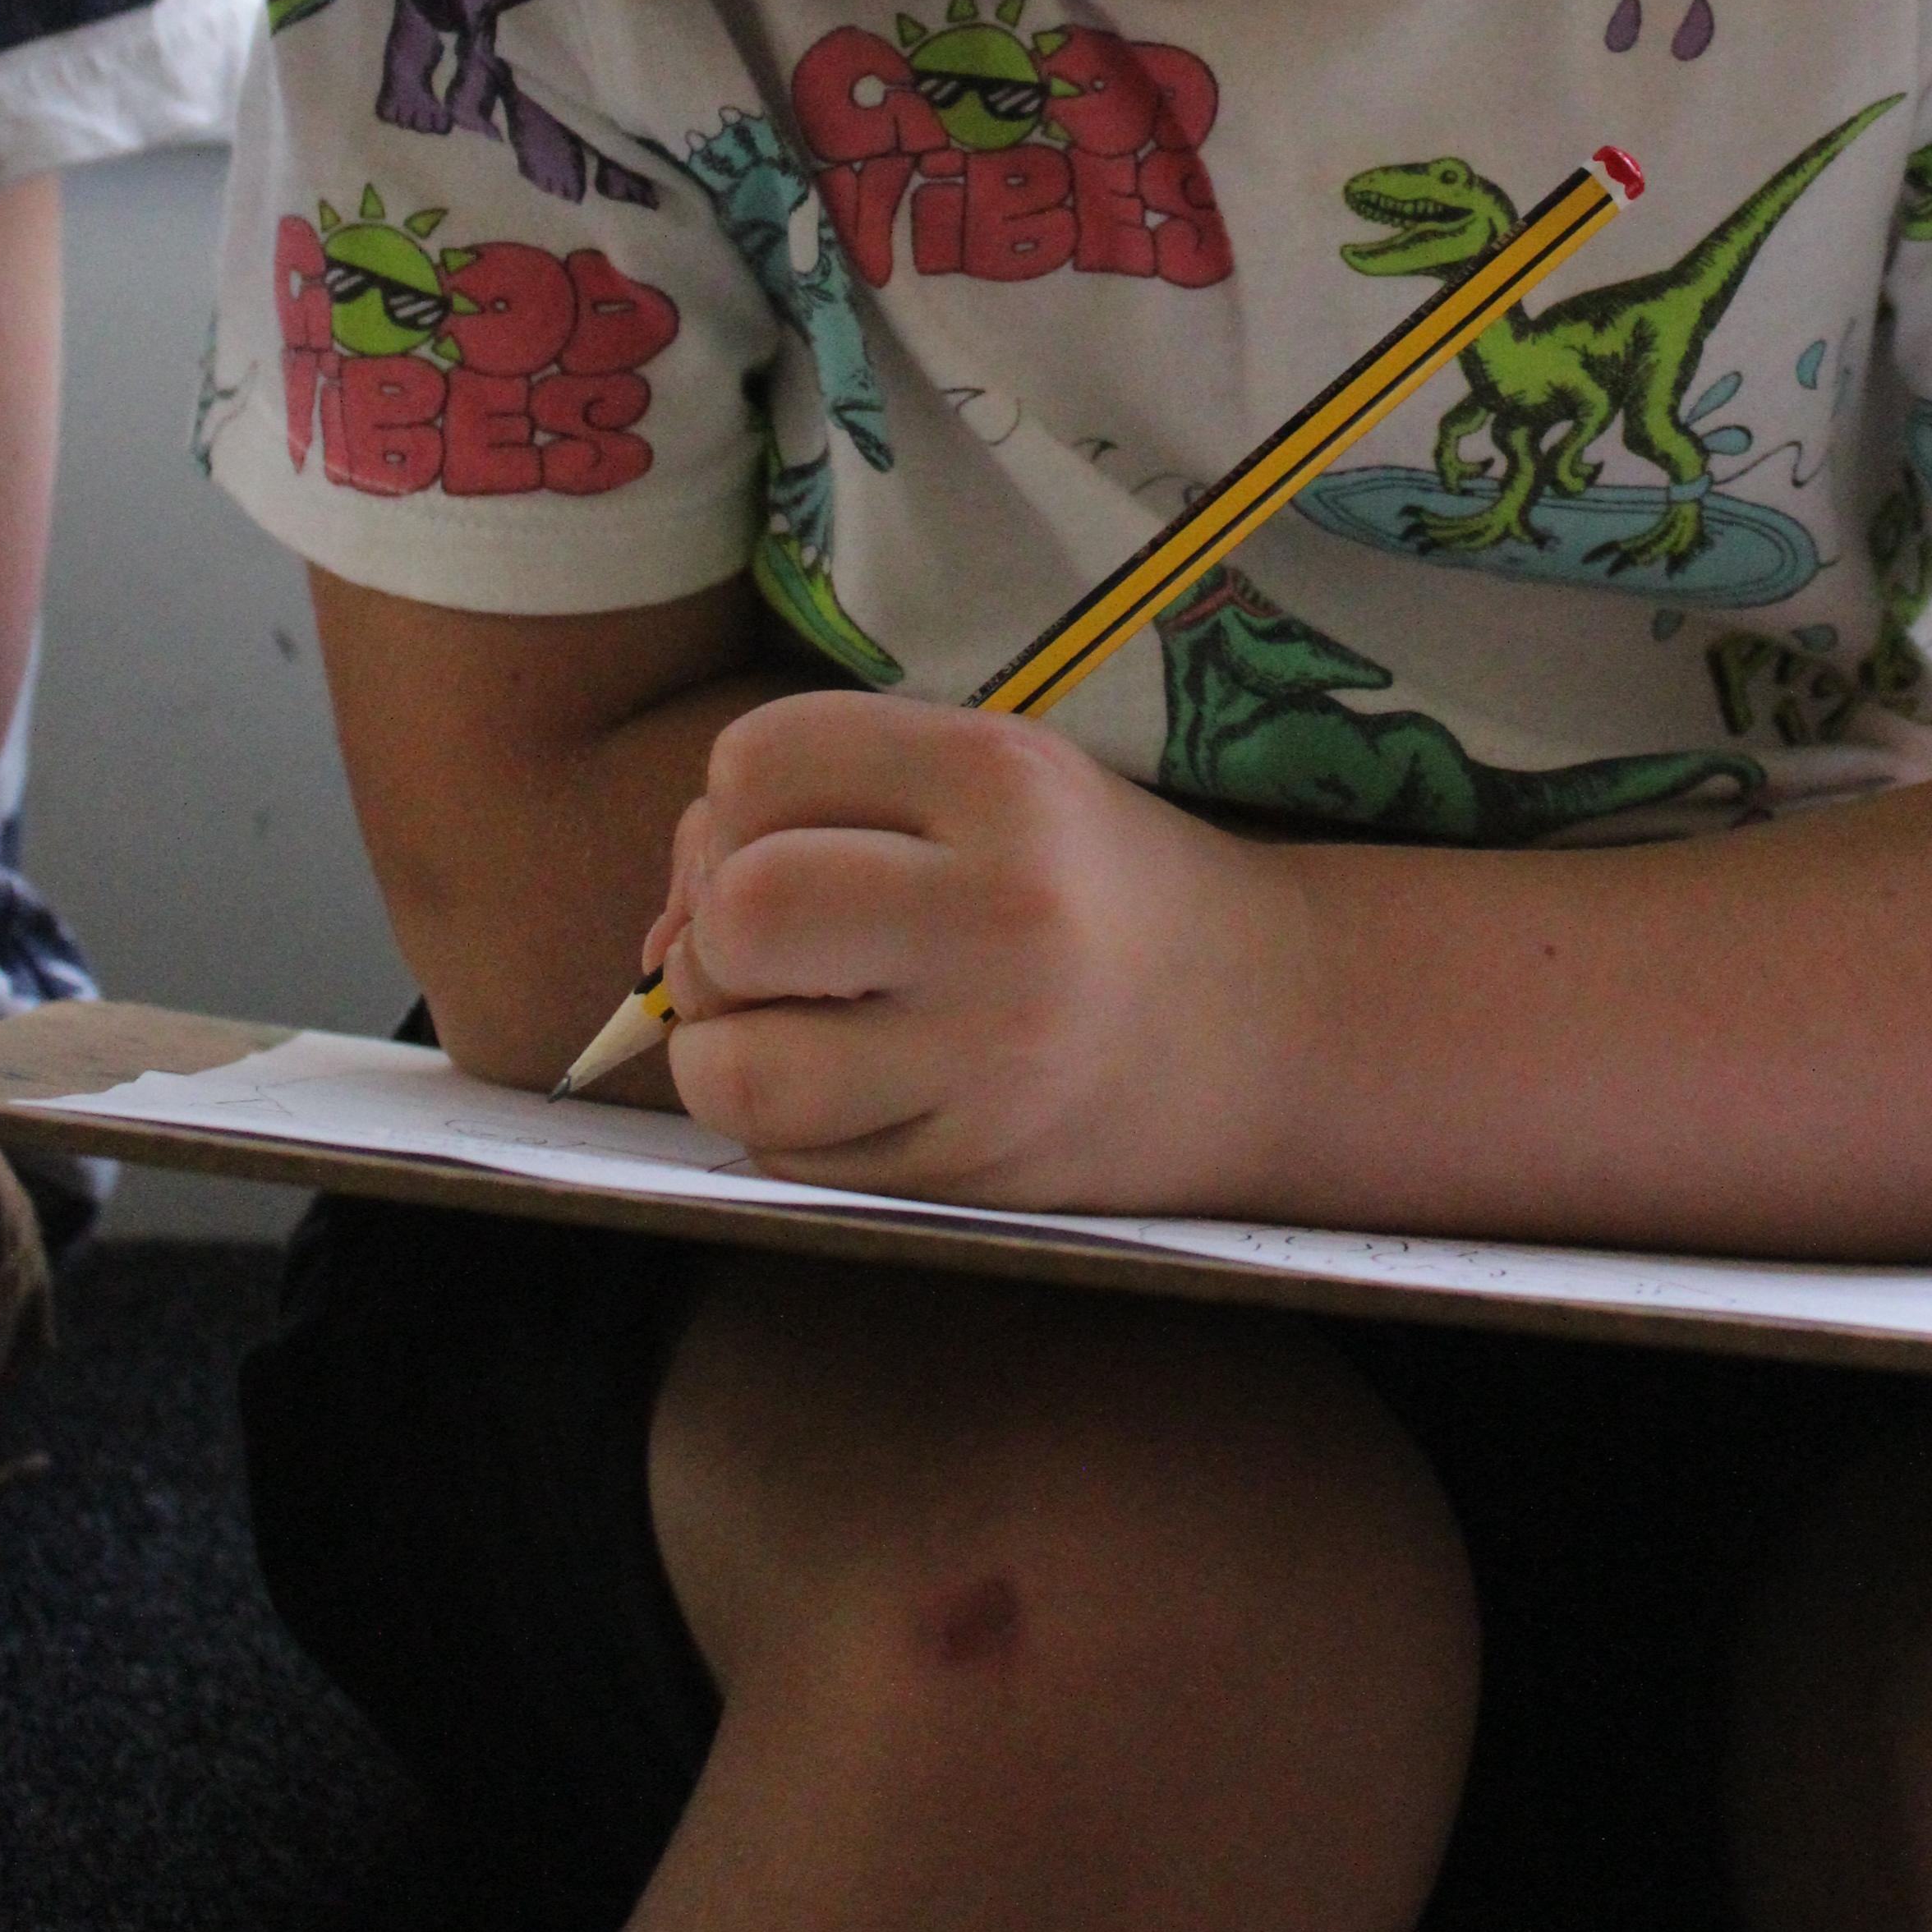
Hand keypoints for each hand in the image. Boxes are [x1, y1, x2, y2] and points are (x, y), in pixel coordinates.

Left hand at [643, 689, 1300, 1208]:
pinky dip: (782, 1124)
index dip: (736, 802)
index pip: (759, 762)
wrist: (1271, 1023)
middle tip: (772, 946)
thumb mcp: (993, 781)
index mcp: (1001, 778)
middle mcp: (1000, 912)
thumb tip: (659, 933)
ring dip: (723, 1049)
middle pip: (743, 912)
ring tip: (784, 1027)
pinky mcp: (974, 1169)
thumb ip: (825, 807)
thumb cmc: (1093, 882)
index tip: (792, 833)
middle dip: (716, 931)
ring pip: (738, 1070)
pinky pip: (788, 1158)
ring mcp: (989, 1057)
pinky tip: (848, 1086)